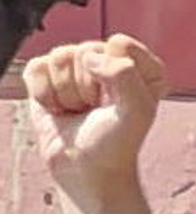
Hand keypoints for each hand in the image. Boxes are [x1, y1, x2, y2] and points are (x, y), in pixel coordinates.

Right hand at [23, 36, 162, 213]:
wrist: (85, 169)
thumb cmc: (115, 144)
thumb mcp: (138, 112)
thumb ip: (125, 75)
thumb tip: (90, 57)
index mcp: (141, 68)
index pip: (121, 44)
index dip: (116, 74)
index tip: (120, 101)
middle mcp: (108, 62)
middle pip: (86, 50)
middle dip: (88, 86)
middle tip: (95, 109)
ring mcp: (76, 67)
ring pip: (59, 57)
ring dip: (67, 92)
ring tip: (78, 110)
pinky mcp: (47, 75)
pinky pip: (37, 68)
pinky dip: (45, 93)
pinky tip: (59, 108)